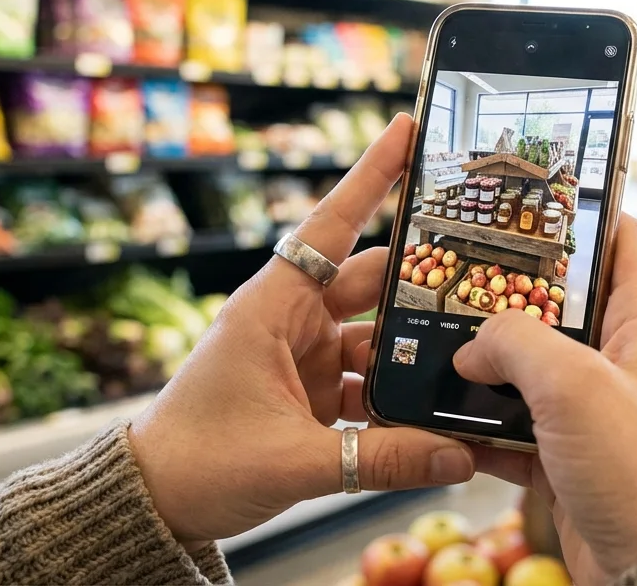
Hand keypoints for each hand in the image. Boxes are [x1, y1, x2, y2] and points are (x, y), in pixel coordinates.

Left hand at [129, 114, 474, 548]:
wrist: (154, 506)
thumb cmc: (197, 462)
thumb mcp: (294, 460)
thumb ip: (381, 460)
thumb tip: (458, 455)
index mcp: (271, 309)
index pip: (330, 227)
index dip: (370, 177)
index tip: (406, 130)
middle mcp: (290, 321)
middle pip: (369, 283)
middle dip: (421, 281)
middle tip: (481, 274)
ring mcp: (303, 356)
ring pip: (375, 337)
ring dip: (412, 350)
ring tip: (467, 357)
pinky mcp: (310, 391)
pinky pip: (368, 381)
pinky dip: (397, 395)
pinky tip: (433, 412)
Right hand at [453, 215, 636, 583]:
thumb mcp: (574, 385)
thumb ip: (515, 345)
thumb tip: (472, 347)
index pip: (619, 239)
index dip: (575, 212)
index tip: (520, 197)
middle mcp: (626, 358)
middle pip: (560, 305)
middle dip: (505, 295)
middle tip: (450, 276)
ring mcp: (598, 411)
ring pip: (530, 369)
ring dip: (484, 366)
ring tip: (430, 347)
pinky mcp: (574, 459)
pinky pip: (518, 429)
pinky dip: (483, 426)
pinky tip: (442, 420)